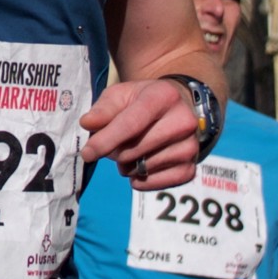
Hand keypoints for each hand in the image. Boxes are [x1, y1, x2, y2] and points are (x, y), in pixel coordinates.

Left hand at [81, 77, 198, 186]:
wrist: (179, 108)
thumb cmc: (144, 100)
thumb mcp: (122, 95)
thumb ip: (103, 109)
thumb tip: (87, 124)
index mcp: (163, 97)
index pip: (131, 124)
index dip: (105, 140)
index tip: (87, 153)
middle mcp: (183, 121)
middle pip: (133, 150)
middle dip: (115, 151)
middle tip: (116, 143)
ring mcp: (190, 147)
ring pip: (142, 168)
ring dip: (127, 165)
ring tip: (132, 150)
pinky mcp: (190, 168)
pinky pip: (154, 183)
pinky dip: (140, 179)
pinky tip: (141, 165)